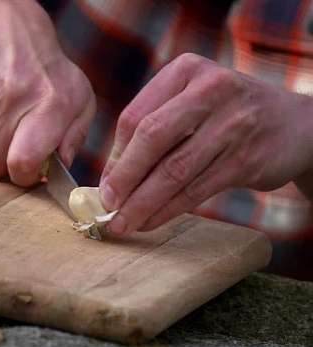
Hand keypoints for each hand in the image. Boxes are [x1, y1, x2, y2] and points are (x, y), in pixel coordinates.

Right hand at [0, 0, 95, 185]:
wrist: (1, 21)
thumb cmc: (47, 68)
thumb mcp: (78, 98)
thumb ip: (74, 137)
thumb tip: (60, 168)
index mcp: (49, 104)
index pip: (22, 162)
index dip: (23, 177)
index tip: (28, 171)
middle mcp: (12, 97)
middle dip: (3, 164)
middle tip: (14, 145)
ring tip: (2, 114)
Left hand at [99, 53, 312, 235]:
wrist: (295, 125)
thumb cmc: (226, 114)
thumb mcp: (191, 101)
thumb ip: (153, 128)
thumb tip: (110, 178)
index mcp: (186, 71)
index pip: (136, 116)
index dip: (115, 156)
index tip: (104, 185)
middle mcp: (210, 90)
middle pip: (152, 137)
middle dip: (125, 178)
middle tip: (107, 206)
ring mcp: (232, 124)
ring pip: (174, 171)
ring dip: (143, 203)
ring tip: (122, 223)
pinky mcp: (246, 159)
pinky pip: (195, 190)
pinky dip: (167, 210)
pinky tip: (150, 222)